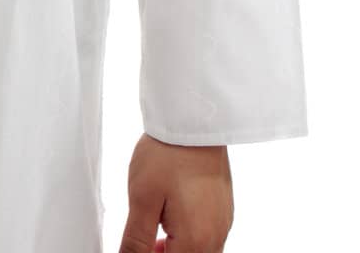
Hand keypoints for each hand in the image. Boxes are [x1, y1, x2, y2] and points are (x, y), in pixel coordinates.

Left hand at [118, 132, 233, 251]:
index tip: (136, 246)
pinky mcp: (223, 211)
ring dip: (177, 251)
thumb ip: (136, 240)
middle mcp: (215, 238)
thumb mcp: (141, 199)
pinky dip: (189, 240)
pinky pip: (207, 240)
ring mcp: (222, 224)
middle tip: (146, 242)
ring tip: (155, 235)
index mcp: (195, 241)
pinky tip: (171, 222)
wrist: (193, 120)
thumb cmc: (168, 154)